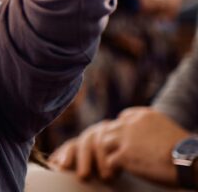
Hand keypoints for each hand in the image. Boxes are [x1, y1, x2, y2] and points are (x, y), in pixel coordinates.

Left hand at [50, 107, 189, 186]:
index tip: (122, 143)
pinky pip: (109, 161)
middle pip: (109, 130)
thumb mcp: (166, 130)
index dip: (121, 132)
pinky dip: (109, 169)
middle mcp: (131, 123)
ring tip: (109, 168)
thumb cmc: (185, 150)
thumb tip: (143, 140)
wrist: (190, 160)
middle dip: (108, 144)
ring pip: (103, 144)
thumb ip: (150, 130)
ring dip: (105, 156)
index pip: (122, 119)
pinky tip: (114, 176)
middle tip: (108, 156)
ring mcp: (125, 138)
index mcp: (143, 115)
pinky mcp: (124, 154)